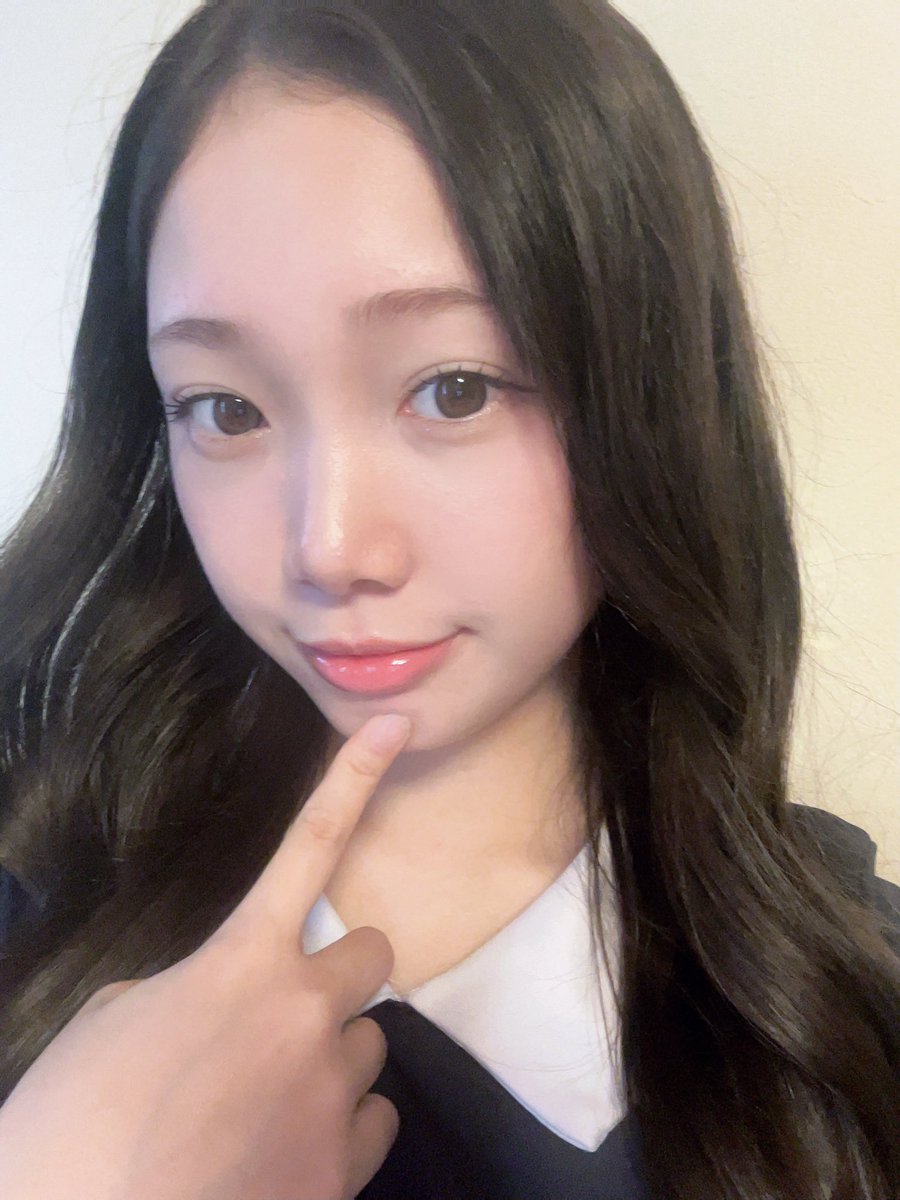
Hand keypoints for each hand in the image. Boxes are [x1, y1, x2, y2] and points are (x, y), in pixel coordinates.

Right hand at [0, 712, 412, 1199]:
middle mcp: (306, 1013)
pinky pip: (375, 1118)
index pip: (311, 845)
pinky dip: (342, 1125)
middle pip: (372, 954)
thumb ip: (196, 987)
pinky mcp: (345, 1170)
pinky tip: (291, 1146)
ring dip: (331, 1055)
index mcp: (243, 961)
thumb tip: (226, 1003)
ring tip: (268, 1097)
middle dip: (337, 972)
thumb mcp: (116, 1020)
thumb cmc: (74, 1121)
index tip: (396, 726)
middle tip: (288, 1011)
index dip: (356, 778)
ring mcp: (332, 1093)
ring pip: (370, 1044)